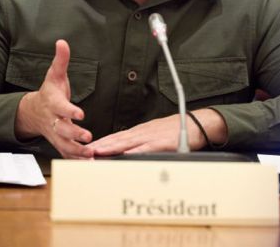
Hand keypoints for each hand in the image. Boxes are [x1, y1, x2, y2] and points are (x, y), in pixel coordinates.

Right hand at [14, 40, 93, 158]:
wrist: (34, 112)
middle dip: (74, 134)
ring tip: (91, 155)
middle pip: (62, 129)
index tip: (80, 113)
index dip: (70, 110)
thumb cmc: (49, 92)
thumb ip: (60, 60)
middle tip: (88, 137)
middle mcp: (53, 120)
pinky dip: (76, 160)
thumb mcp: (54, 74)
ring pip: (64, 145)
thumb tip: (62, 42)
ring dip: (77, 151)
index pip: (61, 107)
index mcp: (53, 103)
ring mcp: (55, 134)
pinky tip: (89, 163)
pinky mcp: (59, 143)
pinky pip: (66, 153)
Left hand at [87, 108, 227, 155]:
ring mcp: (151, 137)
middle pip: (116, 139)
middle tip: (81, 152)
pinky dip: (133, 152)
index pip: (115, 138)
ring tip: (94, 153)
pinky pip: (145, 148)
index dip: (100, 144)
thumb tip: (129, 155)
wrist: (198, 124)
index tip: (86, 149)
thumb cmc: (178, 132)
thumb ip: (143, 145)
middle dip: (98, 146)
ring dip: (109, 148)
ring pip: (126, 143)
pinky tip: (122, 155)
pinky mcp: (162, 142)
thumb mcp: (157, 137)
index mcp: (140, 132)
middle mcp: (142, 133)